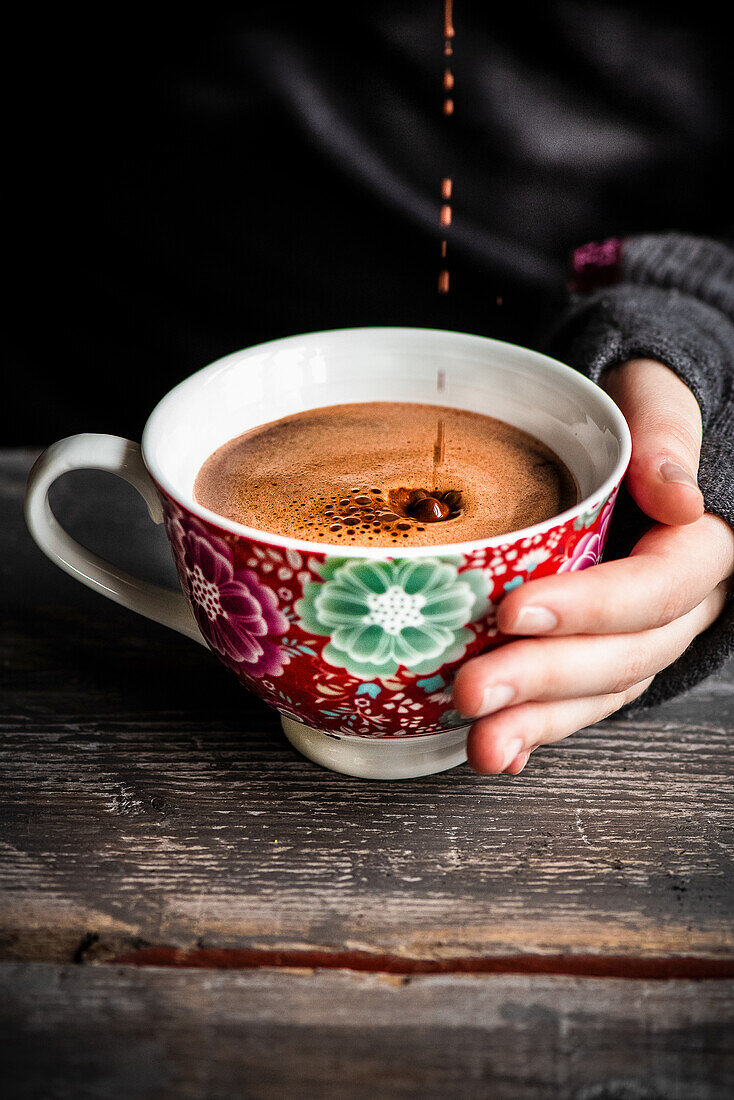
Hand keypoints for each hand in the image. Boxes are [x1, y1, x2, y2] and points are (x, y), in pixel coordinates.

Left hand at [453, 358, 733, 774]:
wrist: (620, 435)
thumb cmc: (635, 410)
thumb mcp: (655, 397)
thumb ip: (669, 436)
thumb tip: (679, 498)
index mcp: (700, 545)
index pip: (657, 587)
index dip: (591, 607)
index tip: (514, 610)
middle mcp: (678, 604)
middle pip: (623, 654)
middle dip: (544, 677)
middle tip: (473, 689)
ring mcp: (639, 636)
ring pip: (600, 692)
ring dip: (538, 723)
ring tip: (483, 746)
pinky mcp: (600, 651)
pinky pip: (578, 701)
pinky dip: (538, 728)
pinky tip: (498, 750)